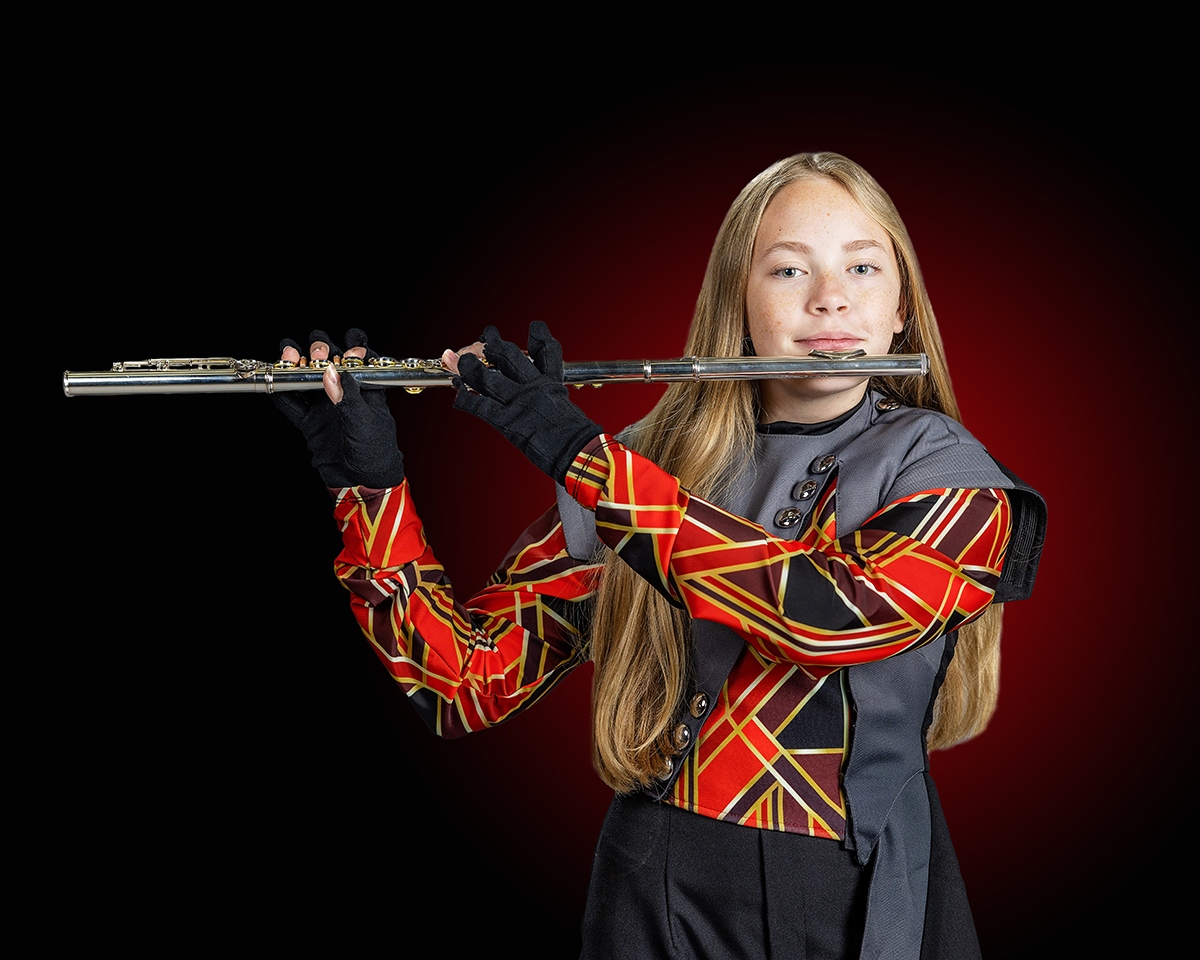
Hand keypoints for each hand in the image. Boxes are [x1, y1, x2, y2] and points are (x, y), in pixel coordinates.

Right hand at [273, 328, 405, 488]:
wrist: (364, 482)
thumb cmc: (375, 451)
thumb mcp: (365, 423)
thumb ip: (347, 398)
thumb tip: (331, 371)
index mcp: (365, 390)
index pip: (359, 360)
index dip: (353, 348)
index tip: (349, 346)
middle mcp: (343, 395)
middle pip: (328, 364)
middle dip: (320, 352)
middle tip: (318, 355)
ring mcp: (324, 408)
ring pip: (306, 379)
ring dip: (296, 365)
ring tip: (289, 354)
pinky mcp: (309, 423)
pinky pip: (291, 404)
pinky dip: (280, 391)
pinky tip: (273, 378)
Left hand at [452, 321, 601, 483]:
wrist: (576, 451)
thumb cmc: (573, 437)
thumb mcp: (567, 409)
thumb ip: (554, 398)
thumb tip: (549, 395)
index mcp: (551, 383)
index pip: (548, 352)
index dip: (541, 336)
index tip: (536, 326)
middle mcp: (534, 387)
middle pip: (511, 356)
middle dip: (496, 344)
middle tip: (487, 334)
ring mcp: (519, 402)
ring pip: (489, 378)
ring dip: (470, 368)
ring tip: (461, 360)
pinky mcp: (508, 421)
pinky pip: (480, 406)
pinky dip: (465, 399)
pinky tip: (457, 393)